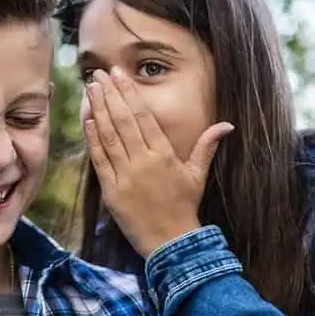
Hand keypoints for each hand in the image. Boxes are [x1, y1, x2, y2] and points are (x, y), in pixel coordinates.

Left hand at [83, 68, 233, 256]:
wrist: (172, 242)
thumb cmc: (185, 206)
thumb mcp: (198, 174)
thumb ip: (207, 145)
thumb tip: (227, 125)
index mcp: (164, 154)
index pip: (143, 116)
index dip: (130, 93)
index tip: (119, 74)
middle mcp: (144, 161)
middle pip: (123, 121)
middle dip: (110, 94)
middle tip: (98, 72)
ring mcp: (126, 176)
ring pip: (109, 136)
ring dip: (97, 110)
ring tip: (90, 88)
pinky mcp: (111, 191)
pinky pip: (99, 160)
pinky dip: (92, 140)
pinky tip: (87, 120)